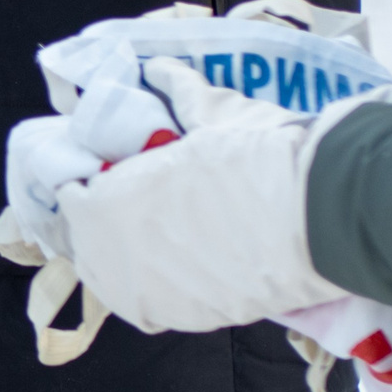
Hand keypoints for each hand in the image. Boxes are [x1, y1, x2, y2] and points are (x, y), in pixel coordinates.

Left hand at [63, 72, 344, 334]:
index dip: (84, 167)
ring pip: (109, 273)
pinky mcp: (187, 320)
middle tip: (127, 187)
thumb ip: (176, 90)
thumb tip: (159, 70)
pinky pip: (146, 302)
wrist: (325, 217)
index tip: (105, 155)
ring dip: (116, 248)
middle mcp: (117, 258)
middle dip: (96, 209)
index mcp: (109, 204)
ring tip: (149, 222)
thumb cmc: (261, 157)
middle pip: (83, 234)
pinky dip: (148, 279)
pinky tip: (171, 257)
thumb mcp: (214, 112)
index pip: (66, 187)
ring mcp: (152, 296)